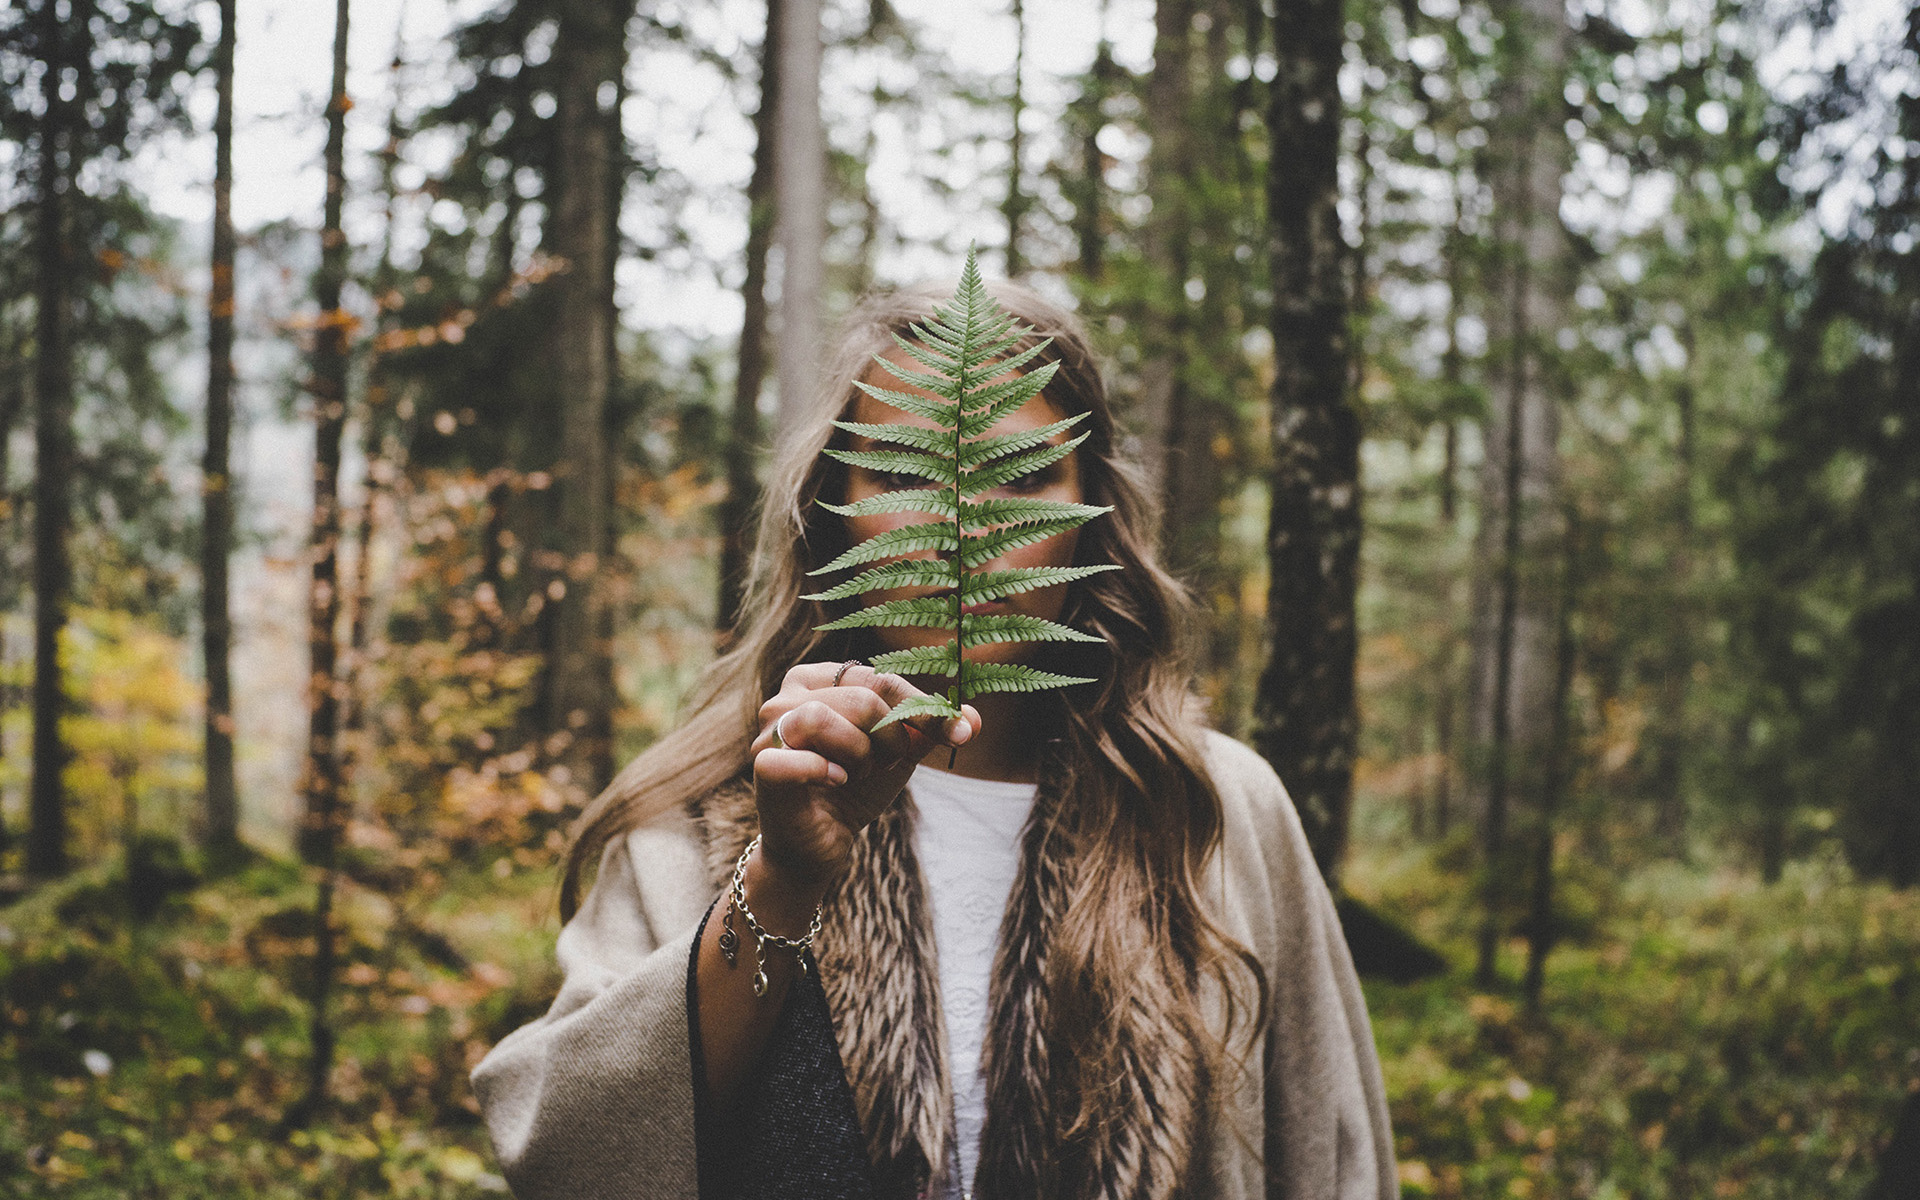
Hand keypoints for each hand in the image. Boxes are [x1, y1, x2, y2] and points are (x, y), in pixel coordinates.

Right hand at [751, 662, 978, 891]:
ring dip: (858, 755)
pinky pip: (797, 758)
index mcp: (819, 679)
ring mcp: (769, 731)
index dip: (926, 710)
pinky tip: (834, 783)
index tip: (962, 734)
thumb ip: (930, 729)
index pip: (882, 678)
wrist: (821, 843)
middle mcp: (786, 696)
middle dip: (889, 740)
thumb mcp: (899, 752)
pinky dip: (824, 772)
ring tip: (857, 774)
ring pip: (822, 719)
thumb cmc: (855, 786)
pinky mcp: (764, 766)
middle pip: (860, 698)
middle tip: (883, 765)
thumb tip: (973, 720)